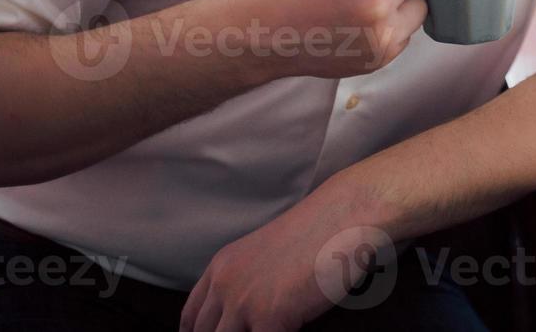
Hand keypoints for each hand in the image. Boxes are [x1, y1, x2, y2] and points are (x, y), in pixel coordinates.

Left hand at [178, 184, 390, 331]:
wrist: (344, 215)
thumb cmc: (320, 231)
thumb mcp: (269, 252)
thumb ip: (251, 279)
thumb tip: (251, 312)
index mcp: (222, 266)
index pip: (191, 317)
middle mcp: (225, 284)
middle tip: (252, 330)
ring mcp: (243, 302)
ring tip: (274, 329)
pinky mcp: (267, 317)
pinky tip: (292, 331)